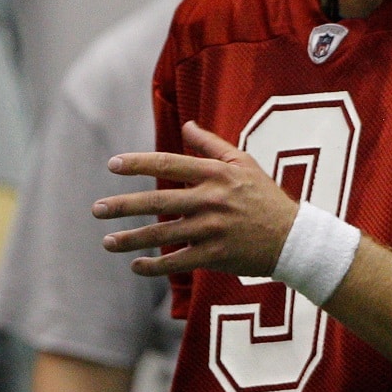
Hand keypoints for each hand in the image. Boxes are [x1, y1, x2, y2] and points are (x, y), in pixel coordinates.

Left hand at [92, 121, 298, 278]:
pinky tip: (136, 266)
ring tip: (108, 242)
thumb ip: (211, 145)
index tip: (112, 165)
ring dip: (130, 239)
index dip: (138, 164)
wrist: (294, 237)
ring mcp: (213, 229)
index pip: (169, 165)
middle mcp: (212, 200)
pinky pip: (177, 261)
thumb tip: (186, 125)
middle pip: (158, 202)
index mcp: (217, 174)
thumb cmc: (264, 197)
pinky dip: (153, 266)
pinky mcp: (216, 255)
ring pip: (162, 235)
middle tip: (97, 210)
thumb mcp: (243, 163)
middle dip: (123, 206)